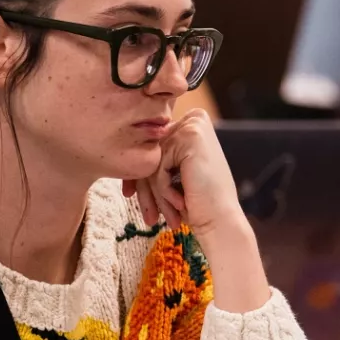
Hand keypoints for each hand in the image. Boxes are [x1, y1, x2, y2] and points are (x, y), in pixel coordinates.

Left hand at [123, 109, 269, 312]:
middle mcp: (194, 118)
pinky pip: (157, 166)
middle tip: (147, 215)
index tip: (130, 195)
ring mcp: (193, 126)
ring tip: (159, 217)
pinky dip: (164, 191)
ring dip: (154, 195)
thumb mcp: (173, 172)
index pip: (152, 147)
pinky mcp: (190, 137)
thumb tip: (117, 150)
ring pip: (151, 161)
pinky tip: (181, 204)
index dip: (139, 173)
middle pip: (150, 153)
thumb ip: (155, 155)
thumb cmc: (199, 202)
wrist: (221, 221)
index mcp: (192, 122)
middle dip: (144, 188)